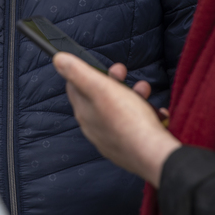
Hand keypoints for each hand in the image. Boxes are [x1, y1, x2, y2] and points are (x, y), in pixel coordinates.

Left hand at [54, 53, 180, 186]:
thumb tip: (58, 59)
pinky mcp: (129, 148)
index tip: (99, 64)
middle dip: (113, 81)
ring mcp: (112, 139)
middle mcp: (94, 127)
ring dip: (133, 95)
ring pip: (119, 109)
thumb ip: (78, 72)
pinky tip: (156, 113)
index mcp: (84, 112)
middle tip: (123, 73)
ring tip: (144, 90)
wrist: (153, 155)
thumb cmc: (127, 120)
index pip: (74, 87)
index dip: (85, 71)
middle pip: (98, 97)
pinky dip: (145, 115)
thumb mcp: (100, 88)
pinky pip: (135, 125)